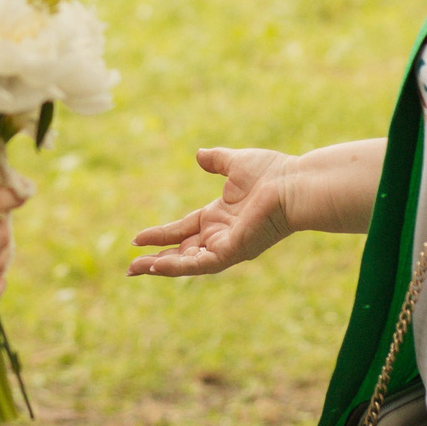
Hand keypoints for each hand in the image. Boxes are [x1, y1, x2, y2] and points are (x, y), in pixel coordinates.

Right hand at [127, 147, 297, 277]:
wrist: (296, 184)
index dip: (161, 234)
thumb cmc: (274, 172)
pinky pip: (200, 264)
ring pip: (187, 263)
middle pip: (182, 252)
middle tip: (130, 268)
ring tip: (135, 270)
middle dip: (156, 260)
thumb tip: (199, 155)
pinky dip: (178, 267)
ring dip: (161, 267)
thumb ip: (217, 161)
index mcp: (219, 217)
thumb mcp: (236, 163)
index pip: (183, 229)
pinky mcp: (232, 251)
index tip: (137, 238)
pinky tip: (156, 267)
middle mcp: (221, 235)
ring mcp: (227, 246)